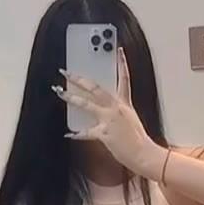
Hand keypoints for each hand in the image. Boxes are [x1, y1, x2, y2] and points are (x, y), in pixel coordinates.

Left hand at [55, 48, 164, 176]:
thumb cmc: (138, 141)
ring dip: (71, 97)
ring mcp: (109, 119)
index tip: (119, 50)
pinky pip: (86, 132)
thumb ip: (118, 112)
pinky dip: (76, 134)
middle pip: (96, 88)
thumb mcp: (131, 120)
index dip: (123, 63)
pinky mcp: (104, 132)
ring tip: (60, 92)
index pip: (125, 78)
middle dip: (80, 79)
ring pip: (86, 103)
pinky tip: (69, 134)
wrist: (144, 154)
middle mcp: (116, 108)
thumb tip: (105, 111)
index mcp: (125, 104)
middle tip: (66, 72)